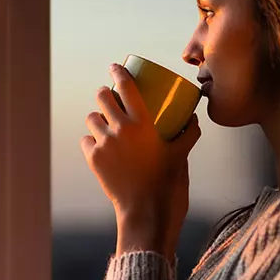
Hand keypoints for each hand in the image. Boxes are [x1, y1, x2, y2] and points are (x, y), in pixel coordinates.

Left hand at [81, 63, 201, 256]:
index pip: (126, 86)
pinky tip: (99, 143)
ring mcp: (104, 144)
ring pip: (91, 119)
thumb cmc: (168, 183)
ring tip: (104, 122)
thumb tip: (193, 118)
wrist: (147, 212)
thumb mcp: (181, 155)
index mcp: (142, 123)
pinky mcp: (94, 159)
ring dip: (97, 117)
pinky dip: (92, 140)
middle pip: (102, 97)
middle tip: (110, 97)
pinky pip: (86, 141)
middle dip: (105, 93)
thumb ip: (189, 134)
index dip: (118, 72)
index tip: (116, 67)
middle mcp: (120, 129)